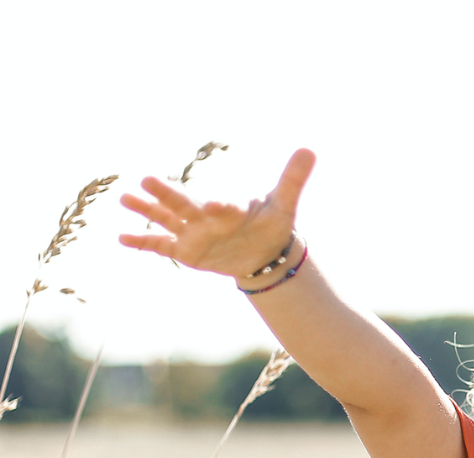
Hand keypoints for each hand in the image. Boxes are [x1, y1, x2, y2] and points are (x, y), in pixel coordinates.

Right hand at [118, 149, 314, 280]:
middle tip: (146, 179)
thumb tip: (310, 149)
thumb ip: (293, 179)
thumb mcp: (284, 205)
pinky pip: (160, 245)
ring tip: (125, 198)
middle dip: (167, 193)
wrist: (262, 251)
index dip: (222, 207)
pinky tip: (122, 237)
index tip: (218, 206)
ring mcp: (192, 232)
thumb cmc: (271, 224)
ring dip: (147, 210)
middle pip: (183, 203)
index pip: (223, 205)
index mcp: (227, 206)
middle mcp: (204, 215)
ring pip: (165, 219)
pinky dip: (143, 242)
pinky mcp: (185, 251)